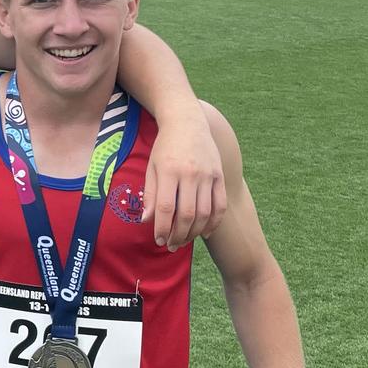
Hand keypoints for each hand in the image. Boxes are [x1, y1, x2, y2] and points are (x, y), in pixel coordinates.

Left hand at [144, 111, 226, 251]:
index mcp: (169, 171)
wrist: (187, 122)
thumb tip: (147, 221)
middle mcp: (190, 174)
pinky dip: (214, 223)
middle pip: (187, 214)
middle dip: (178, 235)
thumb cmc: (164, 147)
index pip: (166, 208)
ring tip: (184, 241)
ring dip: (195, 232)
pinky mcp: (220, 176)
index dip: (162, 228)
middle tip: (171, 245)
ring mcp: (208, 175)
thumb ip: (150, 194)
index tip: (158, 240)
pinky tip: (205, 233)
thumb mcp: (152, 167)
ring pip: (205, 213)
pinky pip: (220, 205)